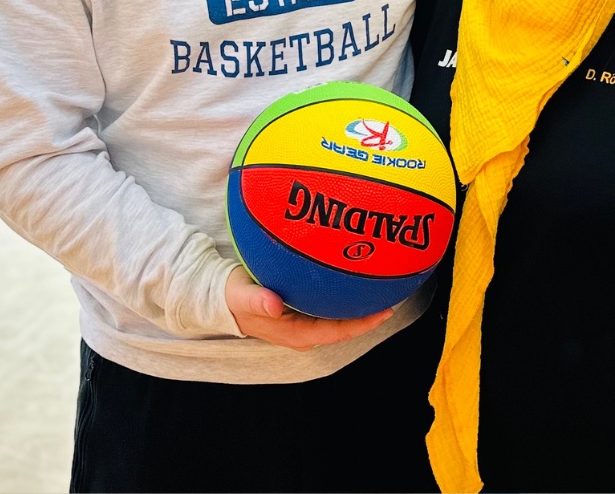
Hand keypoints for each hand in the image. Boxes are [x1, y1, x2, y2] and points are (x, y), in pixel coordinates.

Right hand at [225, 266, 389, 350]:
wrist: (221, 298)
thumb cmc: (233, 296)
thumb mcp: (242, 296)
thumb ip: (258, 300)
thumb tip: (274, 305)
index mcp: (295, 334)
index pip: (337, 331)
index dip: (363, 323)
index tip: (385, 309)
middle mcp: (304, 333)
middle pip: (345, 327)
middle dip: (368, 314)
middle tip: (393, 294)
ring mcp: (303, 324)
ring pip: (339, 319)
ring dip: (359, 307)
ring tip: (382, 288)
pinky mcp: (301, 314)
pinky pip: (330, 309)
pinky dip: (345, 299)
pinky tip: (355, 282)